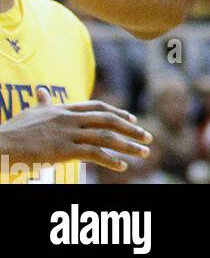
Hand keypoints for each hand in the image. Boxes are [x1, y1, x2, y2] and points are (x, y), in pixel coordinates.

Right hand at [0, 94, 151, 174]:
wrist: (2, 142)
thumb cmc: (14, 130)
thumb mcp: (32, 112)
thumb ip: (43, 102)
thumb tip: (42, 91)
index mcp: (65, 109)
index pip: (98, 108)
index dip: (117, 113)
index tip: (132, 120)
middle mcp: (70, 118)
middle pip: (108, 120)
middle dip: (131, 129)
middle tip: (147, 137)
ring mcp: (68, 134)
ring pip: (106, 137)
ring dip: (128, 145)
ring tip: (143, 153)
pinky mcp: (63, 150)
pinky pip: (93, 153)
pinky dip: (110, 160)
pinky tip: (122, 166)